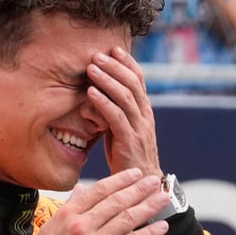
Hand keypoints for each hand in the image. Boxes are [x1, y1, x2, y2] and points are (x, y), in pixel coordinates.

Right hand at [9, 169, 170, 234]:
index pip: (99, 190)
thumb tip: (81, 189)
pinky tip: (161, 226)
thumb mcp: (50, 229)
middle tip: (155, 180)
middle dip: (139, 189)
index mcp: (68, 215)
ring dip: (148, 206)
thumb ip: (68, 207)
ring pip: (127, 219)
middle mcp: (81, 226)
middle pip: (117, 201)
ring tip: (162, 198)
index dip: (120, 180)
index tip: (135, 174)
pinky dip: (149, 233)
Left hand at [82, 48, 161, 179]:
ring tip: (91, 68)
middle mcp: (145, 116)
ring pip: (125, 97)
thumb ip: (116, 112)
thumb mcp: (123, 130)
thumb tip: (99, 94)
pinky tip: (90, 93)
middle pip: (133, 83)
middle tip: (97, 54)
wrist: (142, 185)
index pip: (139, 80)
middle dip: (115, 66)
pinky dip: (103, 102)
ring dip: (107, 80)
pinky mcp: (129, 141)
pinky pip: (116, 117)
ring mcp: (139, 128)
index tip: (113, 49)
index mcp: (144, 111)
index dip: (127, 63)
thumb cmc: (128, 157)